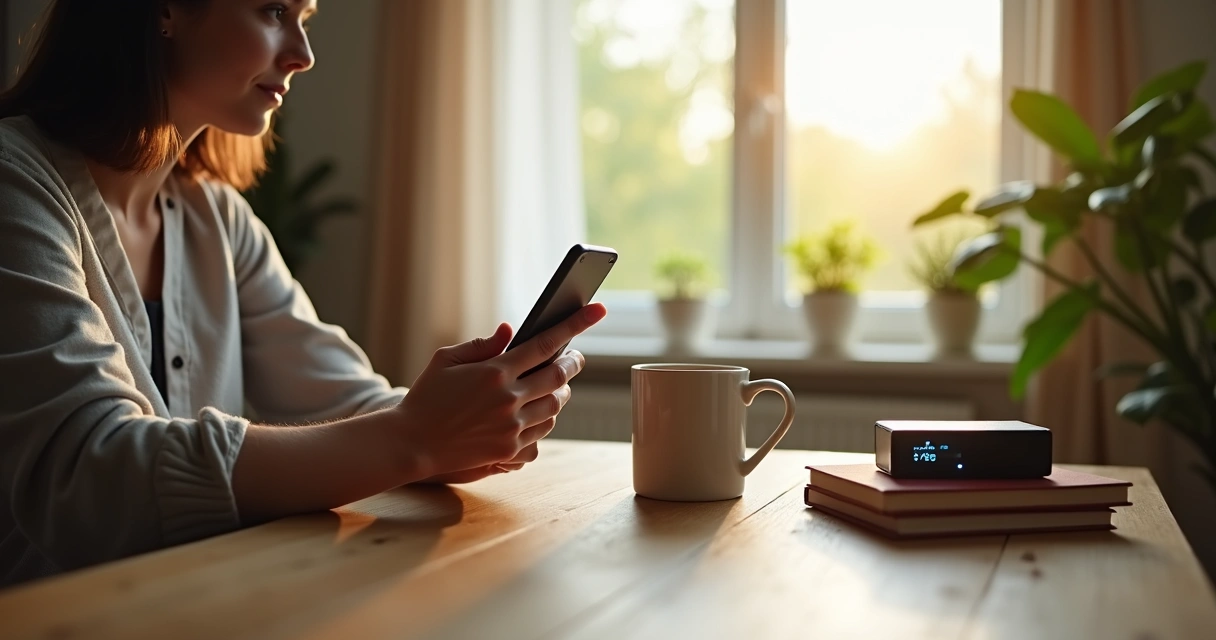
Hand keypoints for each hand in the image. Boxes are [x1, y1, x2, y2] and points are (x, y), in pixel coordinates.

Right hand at [393, 303, 605, 479]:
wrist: (411, 443)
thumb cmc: (426, 397)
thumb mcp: (446, 360)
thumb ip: (482, 344)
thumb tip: (509, 331)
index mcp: (495, 372)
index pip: (546, 343)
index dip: (575, 324)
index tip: (598, 310)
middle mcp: (509, 399)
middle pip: (559, 376)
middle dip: (573, 363)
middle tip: (575, 358)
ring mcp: (512, 426)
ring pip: (555, 406)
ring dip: (561, 393)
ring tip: (556, 385)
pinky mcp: (509, 449)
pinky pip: (542, 432)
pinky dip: (546, 420)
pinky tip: (537, 413)